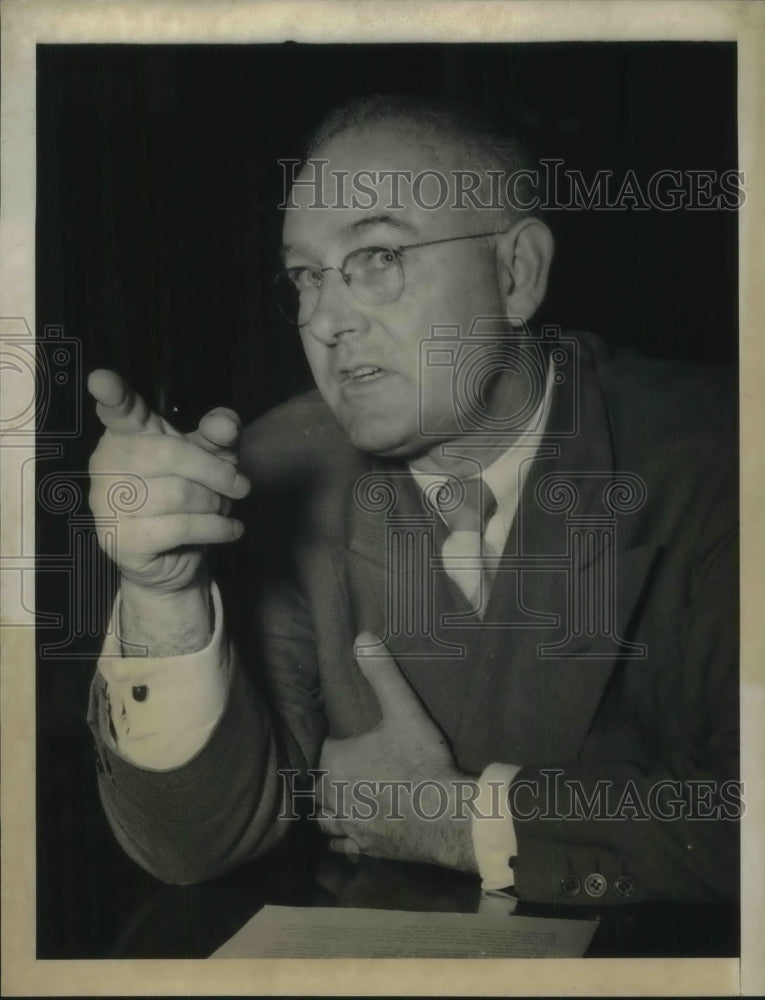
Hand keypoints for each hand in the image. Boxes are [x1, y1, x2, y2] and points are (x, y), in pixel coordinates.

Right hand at [87, 370, 249, 594]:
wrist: (174, 558)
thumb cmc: (190, 495)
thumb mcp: (211, 458)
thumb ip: (218, 435)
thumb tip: (226, 423)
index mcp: (128, 434)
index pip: (119, 411)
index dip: (112, 395)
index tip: (102, 380)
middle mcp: (108, 462)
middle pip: (170, 454)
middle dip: (215, 472)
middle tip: (239, 487)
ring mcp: (107, 503)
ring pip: (179, 494)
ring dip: (215, 504)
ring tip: (223, 508)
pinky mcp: (120, 539)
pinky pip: (180, 527)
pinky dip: (215, 528)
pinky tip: (230, 529)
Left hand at [317, 633, 477, 871]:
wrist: (447, 817)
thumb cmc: (422, 761)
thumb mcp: (404, 711)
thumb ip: (382, 674)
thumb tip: (361, 637)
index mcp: (335, 763)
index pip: (318, 750)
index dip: (330, 745)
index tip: (342, 742)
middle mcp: (333, 796)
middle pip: (315, 786)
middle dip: (325, 778)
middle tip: (342, 769)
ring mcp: (348, 826)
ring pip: (323, 817)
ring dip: (328, 808)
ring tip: (340, 799)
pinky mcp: (364, 848)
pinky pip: (341, 844)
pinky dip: (342, 838)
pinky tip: (349, 833)